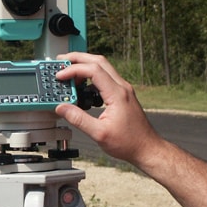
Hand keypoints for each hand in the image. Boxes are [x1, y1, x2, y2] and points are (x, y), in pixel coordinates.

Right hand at [55, 52, 160, 166]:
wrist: (146, 148)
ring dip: (85, 66)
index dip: (74, 70)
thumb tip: (62, 108)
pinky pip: (105, 78)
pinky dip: (91, 77)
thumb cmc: (129, 142)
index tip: (60, 76)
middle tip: (61, 61)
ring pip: (103, 67)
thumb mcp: (99, 134)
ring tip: (69, 72)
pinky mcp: (122, 95)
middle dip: (78, 58)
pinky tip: (82, 87)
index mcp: (117, 94)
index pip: (93, 70)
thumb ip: (78, 119)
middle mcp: (122, 87)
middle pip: (98, 61)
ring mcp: (123, 90)